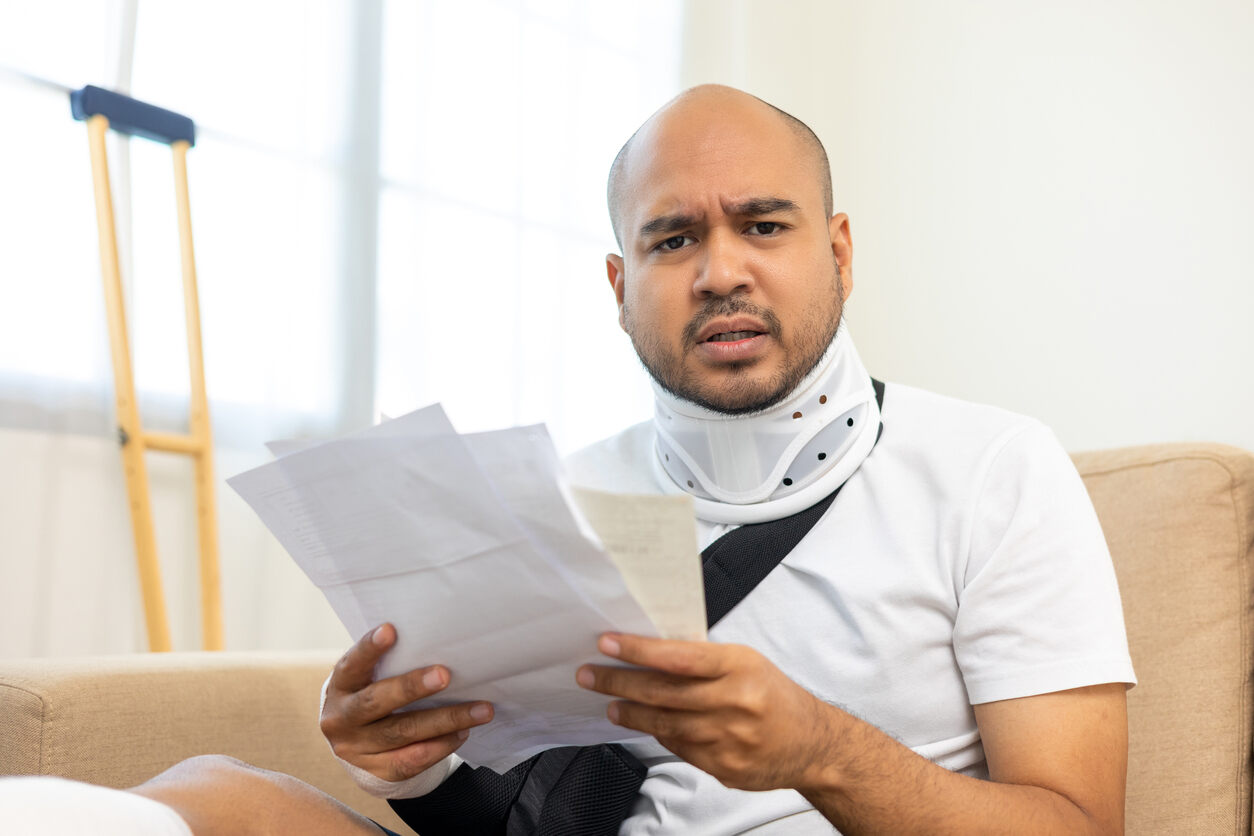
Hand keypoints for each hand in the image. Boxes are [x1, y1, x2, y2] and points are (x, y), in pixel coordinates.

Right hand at [319, 623, 493, 782]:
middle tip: (445, 675)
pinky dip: (441, 746)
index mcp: (340, 687)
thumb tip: (439, 641)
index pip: (352, 665)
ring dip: (445, 720)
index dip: (369, 649)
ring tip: (480, 710)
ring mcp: (356, 749)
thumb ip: (392, 663)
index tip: (390, 630)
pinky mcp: (377, 771)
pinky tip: (463, 733)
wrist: (357, 741)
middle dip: (412, 687)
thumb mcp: (370, 677)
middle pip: (376, 702)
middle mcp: (341, 719)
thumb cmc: (374, 693)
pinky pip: (412, 760)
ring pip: (403, 734)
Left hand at [576, 633, 838, 791]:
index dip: (639, 650)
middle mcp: (736, 702)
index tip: (608, 643)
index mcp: (741, 666)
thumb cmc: (774, 696)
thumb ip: (705, 661)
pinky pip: (680, 748)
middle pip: (665, 692)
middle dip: (620, 682)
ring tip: (610, 704)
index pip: (680, 657)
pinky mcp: (725, 766)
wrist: (813, 744)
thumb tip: (652, 654)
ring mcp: (730, 738)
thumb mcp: (747, 663)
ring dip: (632, 713)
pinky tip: (644, 725)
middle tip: (590, 674)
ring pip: (667, 724)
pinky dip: (659, 735)